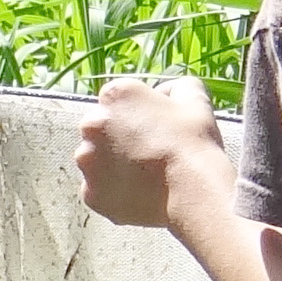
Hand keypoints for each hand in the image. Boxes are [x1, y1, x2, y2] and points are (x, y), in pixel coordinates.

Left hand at [76, 74, 227, 229]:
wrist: (191, 190)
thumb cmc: (193, 141)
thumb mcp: (194, 97)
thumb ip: (175, 86)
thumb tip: (166, 94)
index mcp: (113, 95)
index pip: (118, 100)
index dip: (138, 114)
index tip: (155, 128)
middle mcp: (91, 124)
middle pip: (102, 129)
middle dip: (119, 138)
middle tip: (150, 153)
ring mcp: (87, 161)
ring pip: (97, 160)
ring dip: (114, 165)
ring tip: (145, 176)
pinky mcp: (90, 193)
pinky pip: (100, 190)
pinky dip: (115, 192)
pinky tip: (139, 194)